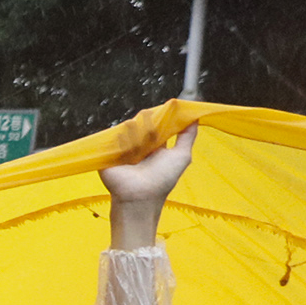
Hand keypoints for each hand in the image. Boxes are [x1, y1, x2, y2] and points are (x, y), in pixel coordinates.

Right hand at [101, 121, 196, 236]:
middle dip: (149, 121)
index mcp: (156, 147)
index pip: (159, 126)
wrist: (139, 196)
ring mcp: (124, 150)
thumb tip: (196, 116)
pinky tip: (128, 140)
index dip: (164, 118)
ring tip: (141, 137)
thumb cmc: (163, 179)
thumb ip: (188, 136)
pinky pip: (114, 138)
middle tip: (152, 125)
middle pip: (144, 125)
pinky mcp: (110, 153)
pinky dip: (120, 136)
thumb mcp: (182, 155)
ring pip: (129, 129)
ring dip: (135, 129)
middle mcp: (140, 147)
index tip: (168, 109)